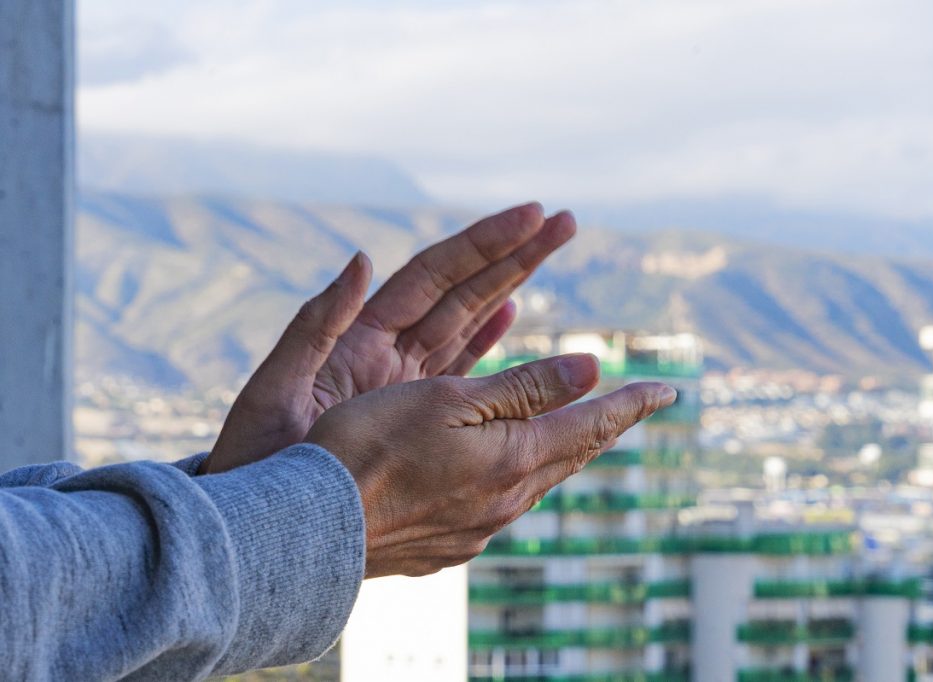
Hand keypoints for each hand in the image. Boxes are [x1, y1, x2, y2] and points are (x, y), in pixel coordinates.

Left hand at [204, 203, 575, 473]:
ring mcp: (402, 383)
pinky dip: (485, 341)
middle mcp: (387, 352)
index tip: (532, 215)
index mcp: (359, 339)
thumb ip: (314, 326)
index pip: (434, 276)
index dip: (483, 244)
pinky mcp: (412, 417)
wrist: (264, 527)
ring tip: (549, 250)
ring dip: (509, 287)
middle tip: (563, 222)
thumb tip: (360, 260)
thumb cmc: (256, 462)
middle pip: (462, 291)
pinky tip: (511, 315)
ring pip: (468, 324)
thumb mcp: (275, 390)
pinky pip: (459, 372)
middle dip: (512, 255)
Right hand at [305, 354, 676, 577]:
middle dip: (604, 427)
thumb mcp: (451, 401)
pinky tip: (506, 475)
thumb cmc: (372, 449)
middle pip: (572, 456)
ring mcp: (478, 529)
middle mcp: (507, 501)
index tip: (669, 390)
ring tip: (577, 434)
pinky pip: (503, 504)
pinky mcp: (449, 546)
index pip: (592, 425)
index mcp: (515, 459)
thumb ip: (524, 388)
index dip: (631, 404)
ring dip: (563, 453)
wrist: (312, 531)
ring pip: (538, 482)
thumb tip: (593, 368)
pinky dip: (520, 477)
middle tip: (632, 408)